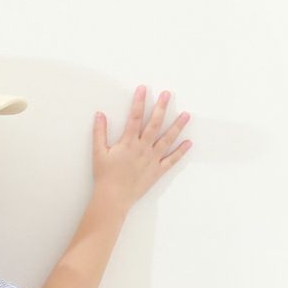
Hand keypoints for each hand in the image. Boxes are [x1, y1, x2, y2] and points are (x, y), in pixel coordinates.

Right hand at [92, 87, 190, 211]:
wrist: (112, 199)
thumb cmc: (105, 177)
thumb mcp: (98, 153)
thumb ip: (99, 133)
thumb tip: (99, 115)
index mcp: (128, 143)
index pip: (135, 117)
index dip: (139, 102)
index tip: (143, 89)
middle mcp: (142, 149)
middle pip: (154, 124)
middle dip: (161, 107)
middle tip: (168, 95)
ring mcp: (151, 160)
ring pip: (167, 140)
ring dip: (177, 126)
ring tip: (186, 114)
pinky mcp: (156, 172)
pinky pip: (171, 160)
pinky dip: (180, 152)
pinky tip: (188, 143)